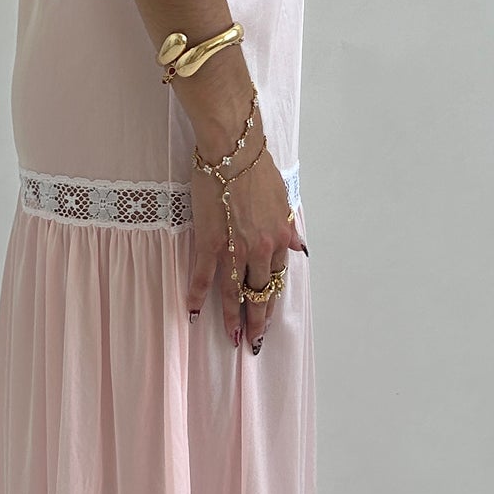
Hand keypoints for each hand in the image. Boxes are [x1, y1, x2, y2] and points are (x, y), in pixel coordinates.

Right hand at [187, 143, 307, 353]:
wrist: (232, 152)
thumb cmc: (256, 168)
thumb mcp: (282, 199)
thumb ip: (288, 226)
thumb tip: (299, 246)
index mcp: (280, 238)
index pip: (277, 278)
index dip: (272, 299)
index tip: (268, 316)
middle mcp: (261, 248)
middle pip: (259, 292)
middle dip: (257, 319)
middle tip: (254, 341)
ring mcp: (235, 248)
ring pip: (234, 291)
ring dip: (232, 317)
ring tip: (232, 336)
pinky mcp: (210, 242)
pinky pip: (204, 276)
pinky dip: (198, 296)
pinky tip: (194, 313)